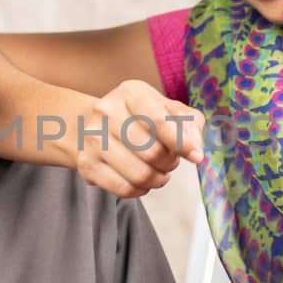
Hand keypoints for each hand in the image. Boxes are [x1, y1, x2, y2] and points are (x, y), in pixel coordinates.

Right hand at [71, 80, 203, 197]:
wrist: (96, 125)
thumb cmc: (141, 118)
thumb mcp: (169, 110)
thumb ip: (190, 125)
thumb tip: (196, 150)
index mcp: (131, 92)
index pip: (159, 121)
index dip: (182, 143)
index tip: (196, 157)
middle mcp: (107, 111)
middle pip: (152, 152)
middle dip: (170, 163)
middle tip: (170, 161)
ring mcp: (93, 138)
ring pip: (139, 174)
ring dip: (158, 179)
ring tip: (159, 172)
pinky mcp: (86, 163)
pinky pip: (123, 189)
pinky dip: (140, 190)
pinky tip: (143, 181)